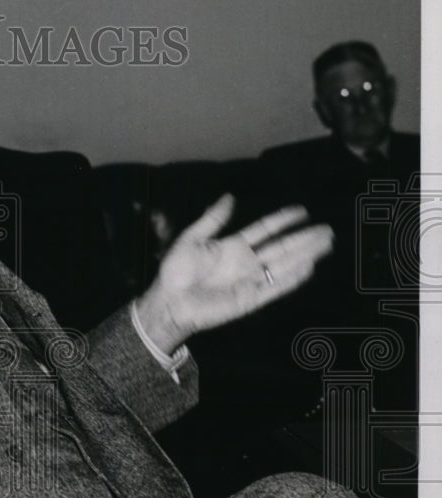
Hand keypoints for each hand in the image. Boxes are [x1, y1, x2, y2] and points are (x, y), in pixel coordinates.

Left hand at [135, 194, 333, 352]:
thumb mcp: (192, 239)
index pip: (265, 230)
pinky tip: (308, 266)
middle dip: (304, 238)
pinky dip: (292, 278)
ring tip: (326, 244)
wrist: (170, 301)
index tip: (302, 211)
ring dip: (305, 254)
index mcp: (233, 246)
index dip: (283, 220)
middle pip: (282, 247)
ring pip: (284, 264)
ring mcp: (250, 280)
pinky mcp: (251, 299)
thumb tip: (228, 197)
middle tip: (327, 230)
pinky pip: (276, 287)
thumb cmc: (177, 271)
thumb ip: (213, 219)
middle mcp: (246, 262)